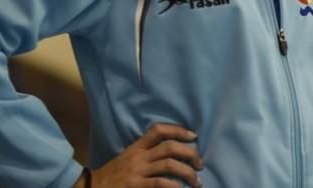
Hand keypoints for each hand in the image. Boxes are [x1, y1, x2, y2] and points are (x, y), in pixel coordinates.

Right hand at [81, 123, 203, 187]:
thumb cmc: (112, 177)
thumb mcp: (127, 160)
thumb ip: (145, 154)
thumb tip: (171, 154)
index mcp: (136, 147)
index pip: (158, 130)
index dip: (178, 130)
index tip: (193, 135)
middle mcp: (138, 156)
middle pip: (169, 147)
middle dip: (189, 153)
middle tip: (200, 164)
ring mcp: (137, 171)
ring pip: (169, 165)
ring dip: (187, 173)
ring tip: (196, 181)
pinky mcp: (136, 186)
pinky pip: (160, 183)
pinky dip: (175, 186)